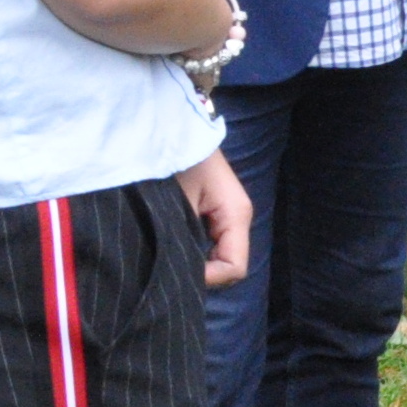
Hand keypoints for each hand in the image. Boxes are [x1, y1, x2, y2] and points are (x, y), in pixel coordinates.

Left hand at [177, 147, 252, 289]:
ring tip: (168, 256)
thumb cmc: (175, 161)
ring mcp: (228, 216)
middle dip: (201, 273)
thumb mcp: (177, 203)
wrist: (171, 128)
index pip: (234, 268)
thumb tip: (180, 274)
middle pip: (229, 266)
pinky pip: (212, 244)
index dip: (207, 278)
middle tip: (168, 267)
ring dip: (197, 262)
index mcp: (235, 215)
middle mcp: (238, 218)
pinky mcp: (215, 212)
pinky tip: (173, 244)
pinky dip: (194, 250)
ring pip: (220, 256)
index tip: (174, 271)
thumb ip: (183, 239)